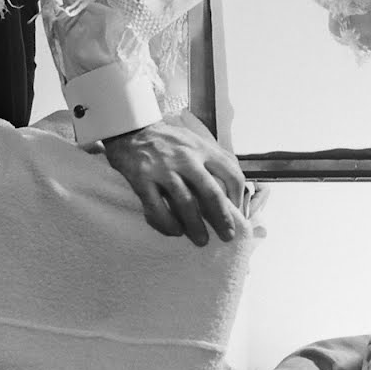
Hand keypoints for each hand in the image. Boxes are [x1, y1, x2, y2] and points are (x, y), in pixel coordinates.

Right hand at [102, 111, 247, 246]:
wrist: (131, 129)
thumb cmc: (168, 141)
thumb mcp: (196, 141)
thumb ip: (214, 159)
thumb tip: (235, 187)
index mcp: (203, 149)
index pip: (231, 174)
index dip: (239, 198)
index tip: (239, 214)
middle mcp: (186, 158)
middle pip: (211, 192)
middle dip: (222, 218)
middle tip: (228, 236)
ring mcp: (164, 168)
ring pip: (185, 203)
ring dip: (195, 226)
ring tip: (202, 241)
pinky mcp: (142, 178)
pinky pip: (156, 207)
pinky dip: (167, 223)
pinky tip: (175, 231)